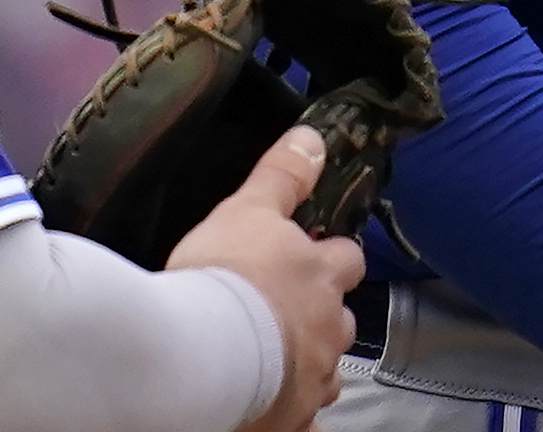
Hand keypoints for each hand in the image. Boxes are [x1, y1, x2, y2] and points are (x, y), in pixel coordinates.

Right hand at [167, 126, 368, 431]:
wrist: (195, 356)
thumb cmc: (219, 281)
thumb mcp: (246, 211)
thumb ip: (282, 176)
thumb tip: (312, 139)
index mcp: (321, 277)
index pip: (348, 259)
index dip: (330, 258)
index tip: (309, 258)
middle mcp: (327, 327)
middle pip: (340, 318)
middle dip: (320, 315)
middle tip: (281, 315)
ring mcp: (312, 376)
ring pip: (325, 369)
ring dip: (305, 362)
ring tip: (269, 359)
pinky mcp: (291, 417)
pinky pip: (300, 415)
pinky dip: (286, 408)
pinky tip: (263, 403)